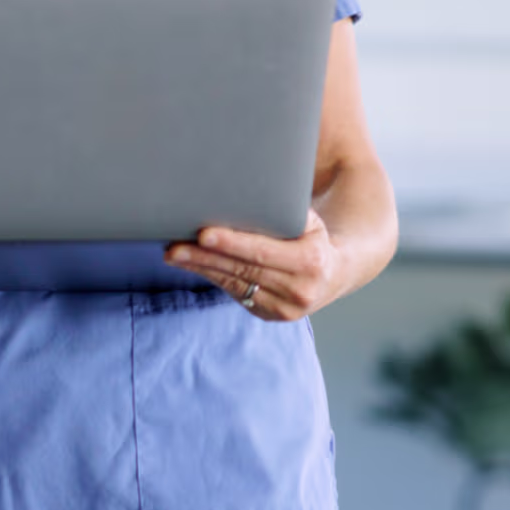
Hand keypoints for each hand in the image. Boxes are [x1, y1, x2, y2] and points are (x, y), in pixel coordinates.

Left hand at [167, 210, 345, 321]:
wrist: (335, 274)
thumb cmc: (313, 237)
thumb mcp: (308, 221)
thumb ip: (281, 213)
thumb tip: (242, 193)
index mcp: (311, 262)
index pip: (262, 252)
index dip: (231, 244)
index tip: (203, 235)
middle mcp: (299, 290)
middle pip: (242, 270)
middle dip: (204, 258)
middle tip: (174, 246)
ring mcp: (284, 308)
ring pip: (234, 284)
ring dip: (201, 268)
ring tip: (174, 254)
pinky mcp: (270, 315)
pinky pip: (236, 294)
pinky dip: (213, 278)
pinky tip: (193, 265)